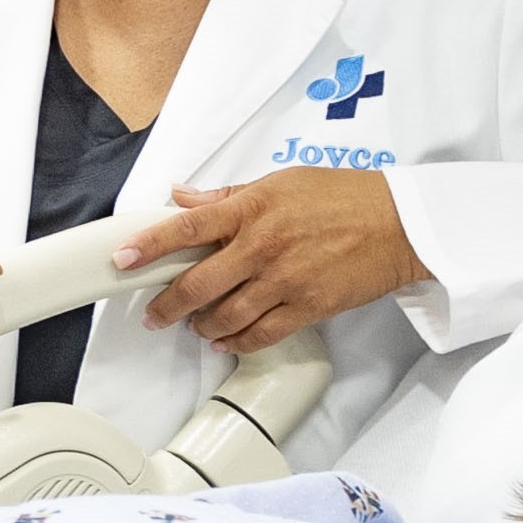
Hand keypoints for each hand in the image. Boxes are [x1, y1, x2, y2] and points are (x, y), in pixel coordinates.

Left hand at [110, 169, 426, 353]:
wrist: (399, 224)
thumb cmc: (341, 196)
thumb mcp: (280, 181)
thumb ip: (227, 194)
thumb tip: (182, 196)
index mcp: (252, 208)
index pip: (187, 227)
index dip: (149, 244)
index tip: (122, 258)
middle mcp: (263, 245)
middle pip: (198, 283)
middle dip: (167, 304)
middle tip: (153, 313)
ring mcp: (285, 280)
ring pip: (226, 315)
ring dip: (201, 325)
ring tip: (193, 325)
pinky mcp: (308, 307)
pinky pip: (260, 334)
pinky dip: (236, 341)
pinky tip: (224, 341)